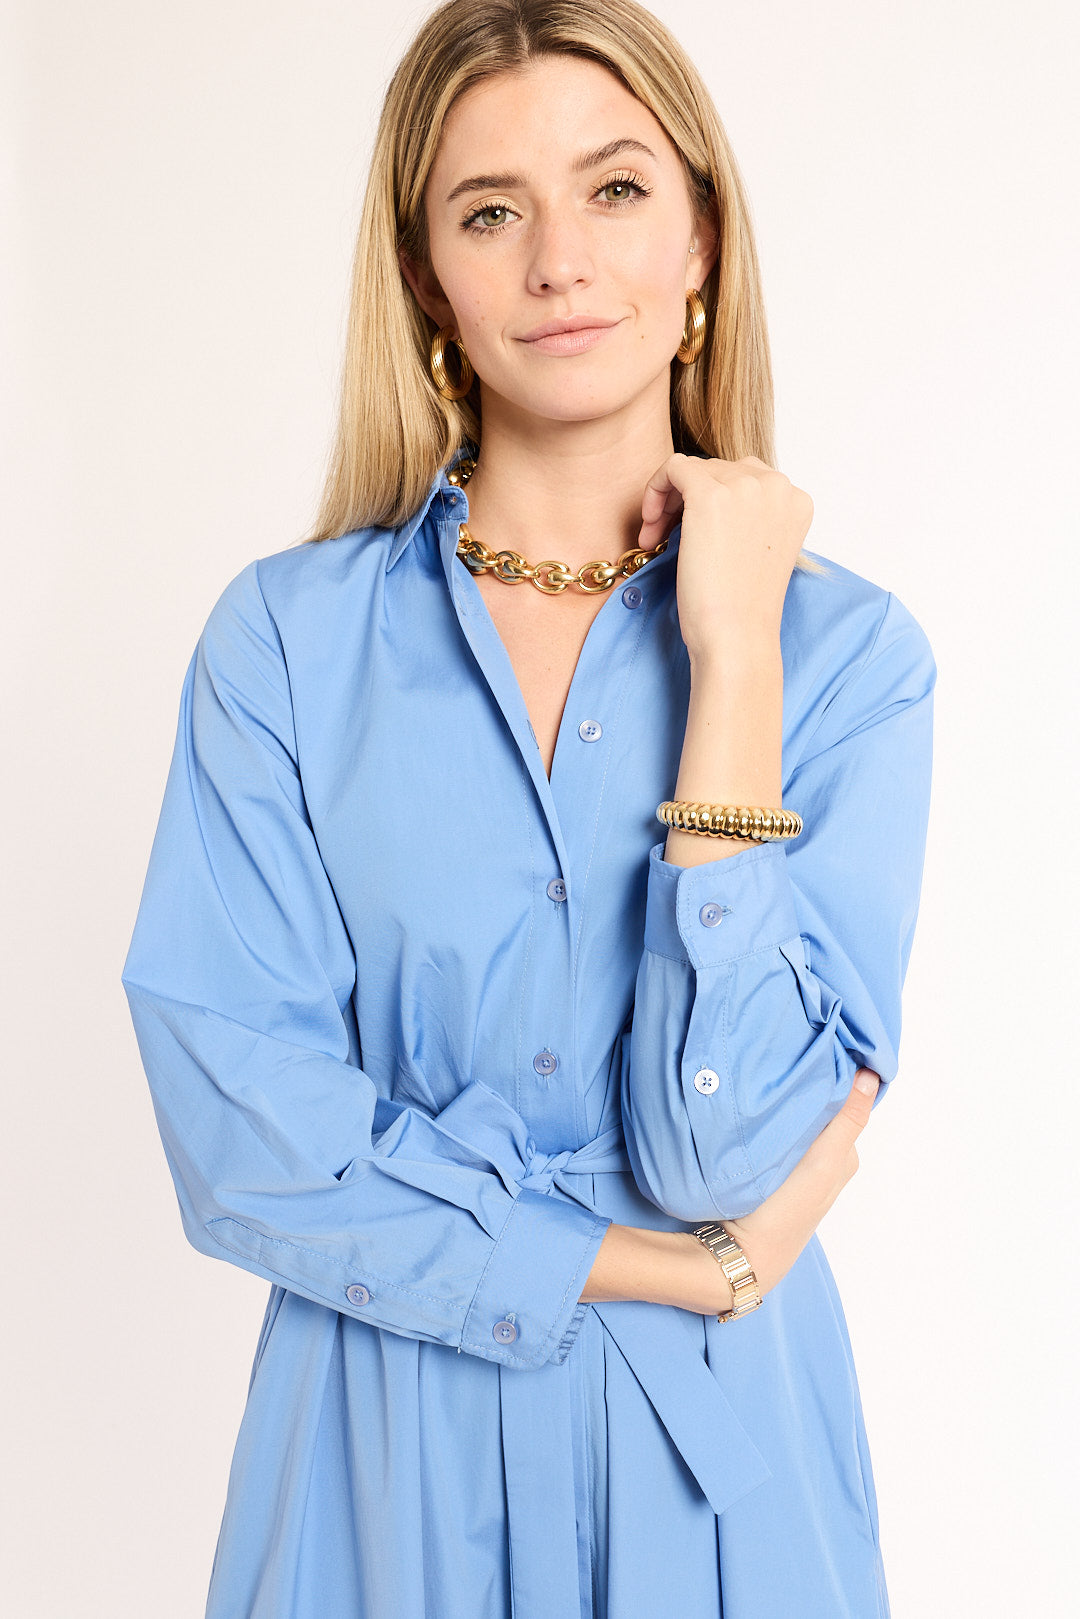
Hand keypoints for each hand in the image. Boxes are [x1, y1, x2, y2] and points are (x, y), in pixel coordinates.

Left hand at [638, 452, 813, 654]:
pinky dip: (655, 490)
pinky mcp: (711, 493)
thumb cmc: (741, 607)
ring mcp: (746, 486)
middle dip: (686, 501)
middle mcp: (778, 485)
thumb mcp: (758, 550)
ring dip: (668, 501)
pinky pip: (673, 468)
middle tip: (664, 539)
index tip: (692, 533)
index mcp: (796, 500)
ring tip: (656, 539)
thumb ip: (749, 516)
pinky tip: (650, 529)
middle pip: (719, 470)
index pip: (745, 479)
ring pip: (693, 468)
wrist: (736, 637)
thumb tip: (710, 494)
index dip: (713, 501)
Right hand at [673, 1066, 880, 1315]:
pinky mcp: (770, 1168)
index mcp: (843, 1155)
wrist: (740, 1252)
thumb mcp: (825, 1160)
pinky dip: (773, 1117)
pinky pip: (778, 1132)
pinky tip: (759, 1107)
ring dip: (786, 1101)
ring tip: (768, 1077)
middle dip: (808, 1085)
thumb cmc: (787, 1210)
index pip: (843, 1103)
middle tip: (786, 1057)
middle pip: (819, 1109)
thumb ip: (848, 1118)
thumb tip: (874, 1074)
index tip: (817, 1047)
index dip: (834, 1076)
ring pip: (797, 1120)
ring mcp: (796, 1165)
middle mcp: (825, 1159)